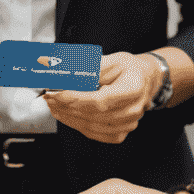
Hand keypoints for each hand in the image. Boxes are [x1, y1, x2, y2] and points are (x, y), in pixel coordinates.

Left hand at [43, 51, 163, 143]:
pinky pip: (94, 133)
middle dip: (66, 106)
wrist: (144, 80)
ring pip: (91, 126)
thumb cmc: (129, 69)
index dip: (75, 99)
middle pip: (93, 114)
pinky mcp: (120, 133)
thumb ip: (88, 68)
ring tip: (53, 105)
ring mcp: (127, 124)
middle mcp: (133, 110)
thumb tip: (64, 72)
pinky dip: (77, 124)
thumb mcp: (111, 60)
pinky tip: (66, 115)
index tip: (57, 93)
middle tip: (49, 97)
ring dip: (68, 116)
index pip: (100, 100)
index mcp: (133, 88)